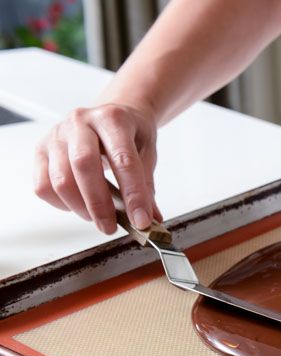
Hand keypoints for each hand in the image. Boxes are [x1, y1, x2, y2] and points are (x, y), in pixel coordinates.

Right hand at [34, 103, 161, 234]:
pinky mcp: (42, 150)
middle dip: (99, 204)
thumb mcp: (147, 152)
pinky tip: (78, 205)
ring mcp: (57, 135)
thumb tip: (150, 220)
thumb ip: (147, 185)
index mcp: (113, 119)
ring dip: (80, 207)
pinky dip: (61, 204)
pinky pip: (43, 185)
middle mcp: (81, 122)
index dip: (133, 194)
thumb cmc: (130, 134)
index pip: (123, 160)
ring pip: (61, 179)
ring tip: (98, 217)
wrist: (112, 114)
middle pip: (84, 166)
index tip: (141, 220)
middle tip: (111, 227)